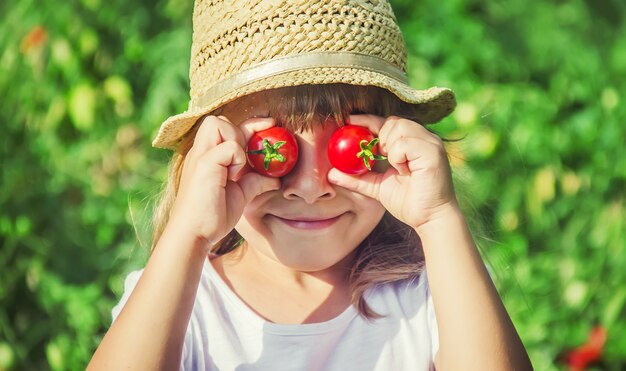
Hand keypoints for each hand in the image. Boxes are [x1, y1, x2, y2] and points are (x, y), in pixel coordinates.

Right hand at [167, 115, 279, 249]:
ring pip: (218, 123)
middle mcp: (201, 152)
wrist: (194, 235)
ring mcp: (200, 156)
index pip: (227, 127)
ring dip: (235, 141)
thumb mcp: (240, 195)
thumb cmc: (212, 217)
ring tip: (235, 169)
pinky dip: (237, 158)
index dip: (250, 125)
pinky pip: (229, 147)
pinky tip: (232, 177)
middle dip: (239, 132)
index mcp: (207, 156)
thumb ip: (254, 181)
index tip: (270, 126)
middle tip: (244, 160)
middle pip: (218, 120)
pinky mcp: (204, 164)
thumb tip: (275, 178)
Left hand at [327, 115, 457, 229]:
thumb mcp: (377, 187)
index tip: (349, 121)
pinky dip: (396, 156)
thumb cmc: (409, 203)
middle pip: (393, 122)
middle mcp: (424, 139)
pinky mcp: (433, 152)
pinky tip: (403, 170)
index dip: (367, 120)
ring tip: (395, 166)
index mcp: (413, 143)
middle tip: (377, 156)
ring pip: (398, 128)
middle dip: (378, 136)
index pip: (388, 123)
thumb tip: (331, 174)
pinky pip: (404, 143)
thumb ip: (357, 178)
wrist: (430, 219)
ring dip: (388, 147)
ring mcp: (431, 143)